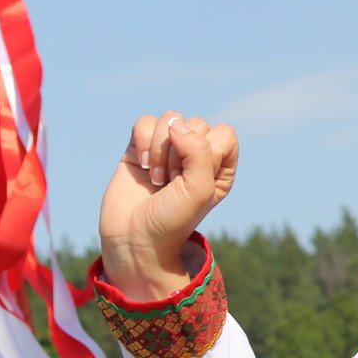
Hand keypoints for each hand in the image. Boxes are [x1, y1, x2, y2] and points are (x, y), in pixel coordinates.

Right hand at [97, 111, 238, 299]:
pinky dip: (142, 140)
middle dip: (181, 154)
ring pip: (169, 119)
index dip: (208, 151)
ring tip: (157, 177)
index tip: (195, 179)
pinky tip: (142, 164)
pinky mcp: (140, 147)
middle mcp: (195, 155)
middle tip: (172, 183)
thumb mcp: (199, 189)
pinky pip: (144, 122)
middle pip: (195, 124)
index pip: (224, 134)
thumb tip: (176, 124)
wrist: (134, 238)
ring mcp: (167, 149)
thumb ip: (199, 151)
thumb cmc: (173, 220)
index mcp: (218, 166)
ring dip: (161, 148)